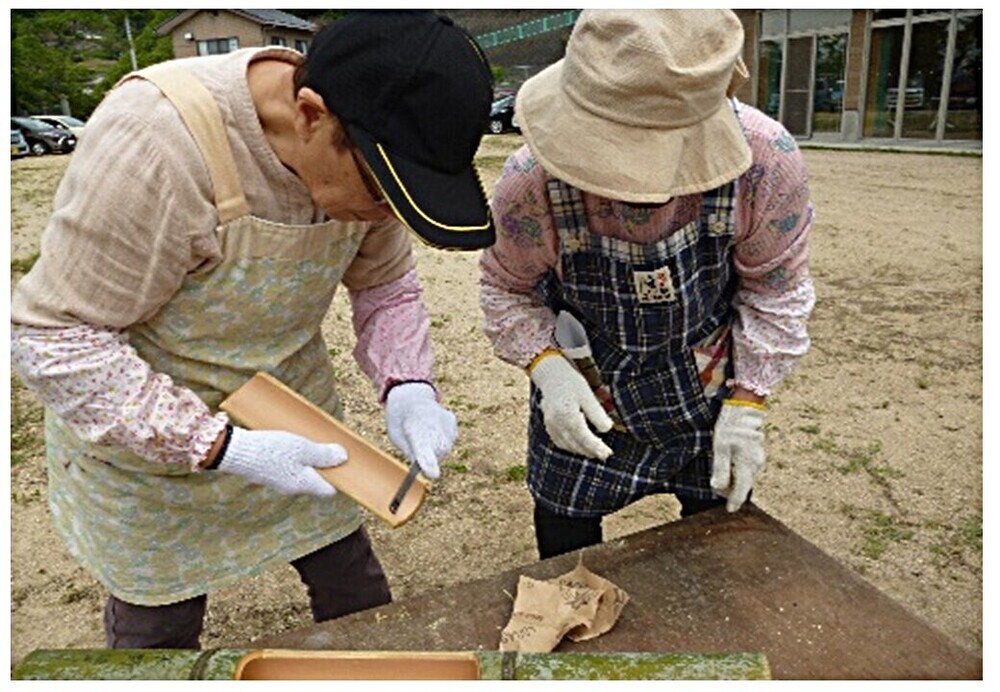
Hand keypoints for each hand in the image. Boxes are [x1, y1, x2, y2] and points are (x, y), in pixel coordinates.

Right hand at [214, 426, 346, 496]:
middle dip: (324, 466)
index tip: (344, 464)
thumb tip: (343, 458)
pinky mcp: (269, 474)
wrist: (236, 451)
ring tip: (309, 442)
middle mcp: (293, 488)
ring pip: (302, 474)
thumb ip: (324, 455)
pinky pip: (289, 469)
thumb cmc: (272, 450)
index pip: (329, 490)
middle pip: (316, 481)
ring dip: (309, 460)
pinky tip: (292, 444)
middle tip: (328, 447)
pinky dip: (294, 458)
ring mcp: (280, 483)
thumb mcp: (303, 448)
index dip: (339, 479)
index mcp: (305, 484)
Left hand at [385, 382, 456, 479]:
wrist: (410, 396)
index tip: (434, 475)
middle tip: (416, 444)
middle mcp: (433, 423)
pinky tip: (431, 428)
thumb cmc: (400, 421)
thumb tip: (424, 467)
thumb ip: (411, 452)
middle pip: (437, 452)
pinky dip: (440, 440)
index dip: (429, 462)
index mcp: (413, 427)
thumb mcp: (396, 436)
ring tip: (423, 432)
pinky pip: (448, 441)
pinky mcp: (452, 421)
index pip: (423, 448)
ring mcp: (445, 421)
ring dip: (435, 448)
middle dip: (429, 458)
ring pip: (444, 449)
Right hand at [529, 352, 612, 459]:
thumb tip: (607, 429)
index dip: (596, 447)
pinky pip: (560, 442)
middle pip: (576, 444)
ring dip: (582, 451)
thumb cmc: (571, 383)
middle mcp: (556, 422)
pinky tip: (581, 446)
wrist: (551, 375)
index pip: (583, 437)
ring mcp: (550, 425)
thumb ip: (596, 413)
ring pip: (568, 446)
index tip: (607, 452)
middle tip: (605, 454)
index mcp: (567, 413)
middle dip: (591, 451)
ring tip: (596, 452)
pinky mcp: (549, 426)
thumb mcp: (587, 394)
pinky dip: (572, 447)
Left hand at [710, 400, 765, 511]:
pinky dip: (738, 470)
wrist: (744, 408)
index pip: (742, 490)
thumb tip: (718, 488)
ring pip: (746, 476)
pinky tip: (729, 463)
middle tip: (716, 487)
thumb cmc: (730, 427)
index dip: (735, 501)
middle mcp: (757, 464)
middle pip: (744, 485)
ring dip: (734, 479)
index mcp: (748, 465)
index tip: (729, 509)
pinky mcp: (757, 452)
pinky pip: (747, 468)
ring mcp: (759, 458)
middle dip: (731, 489)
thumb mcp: (720, 448)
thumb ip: (720, 470)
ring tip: (720, 473)